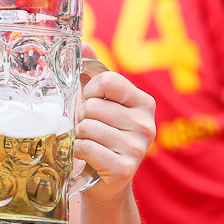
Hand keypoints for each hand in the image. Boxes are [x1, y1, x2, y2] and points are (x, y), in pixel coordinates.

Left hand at [75, 69, 155, 204]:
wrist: (104, 180)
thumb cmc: (99, 133)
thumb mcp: (98, 100)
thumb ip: (91, 72)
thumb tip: (81, 43)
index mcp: (144, 103)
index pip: (106, 81)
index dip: (90, 91)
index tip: (92, 103)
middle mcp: (147, 124)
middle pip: (92, 106)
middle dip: (81, 117)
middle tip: (90, 130)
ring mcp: (138, 148)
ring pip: (86, 127)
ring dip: (79, 136)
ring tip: (91, 143)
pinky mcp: (124, 168)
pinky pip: (85, 147)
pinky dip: (77, 152)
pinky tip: (89, 157)